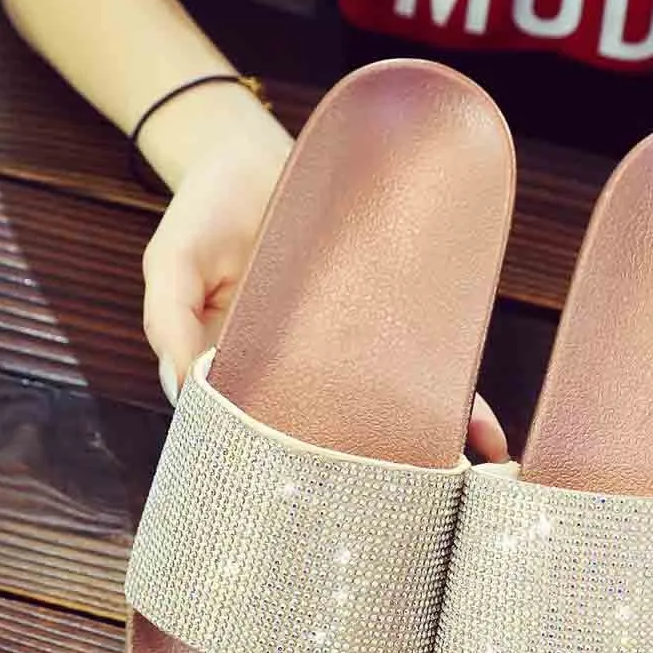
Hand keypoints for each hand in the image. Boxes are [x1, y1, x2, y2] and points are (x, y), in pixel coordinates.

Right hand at [141, 120, 508, 462]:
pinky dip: (449, 390)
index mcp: (247, 371)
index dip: (308, 469)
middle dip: (384, 464)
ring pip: (389, 403)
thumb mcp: (171, 262)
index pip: (275, 434)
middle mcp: (302, 368)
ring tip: (473, 471)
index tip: (341, 501)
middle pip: (345, 429)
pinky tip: (482, 425)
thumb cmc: (203, 211)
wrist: (248, 151)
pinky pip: (416, 357)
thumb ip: (170, 322)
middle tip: (424, 496)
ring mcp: (344, 344)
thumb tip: (183, 390)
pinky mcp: (379, 313)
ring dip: (432, 438)